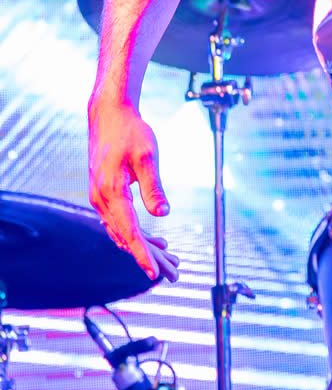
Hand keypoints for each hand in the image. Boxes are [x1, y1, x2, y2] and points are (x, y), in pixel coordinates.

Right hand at [88, 99, 177, 281]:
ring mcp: (100, 198)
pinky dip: (135, 234)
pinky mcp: (104, 194)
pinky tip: (154, 240)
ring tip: (169, 262)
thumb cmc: (130, 132)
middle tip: (173, 274)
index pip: (128, 231)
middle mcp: (101, 199)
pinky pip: (119, 222)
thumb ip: (153, 187)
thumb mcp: (147, 156)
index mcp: (110, 191)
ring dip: (143, 248)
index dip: (142, 253)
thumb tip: (163, 213)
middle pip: (125, 237)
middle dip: (148, 257)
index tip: (154, 272)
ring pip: (121, 232)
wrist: (108, 115)